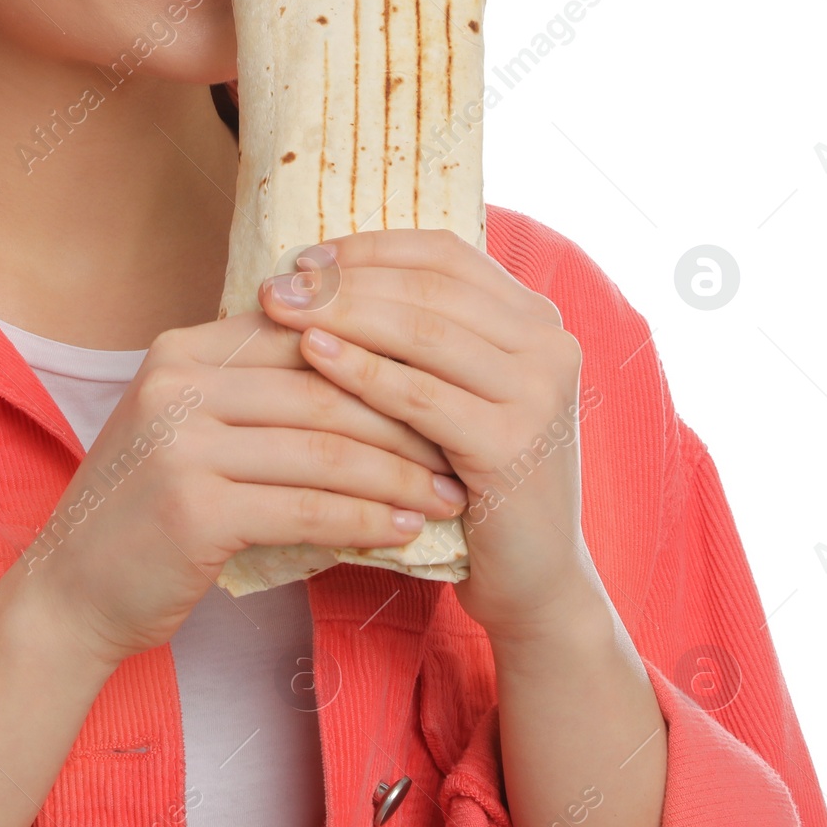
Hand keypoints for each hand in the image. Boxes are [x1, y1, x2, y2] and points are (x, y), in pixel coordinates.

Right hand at [24, 306, 470, 667]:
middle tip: (461, 442)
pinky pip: (306, 508)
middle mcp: (177, 382)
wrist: (72, 589)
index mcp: (182, 350)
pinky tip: (403, 531)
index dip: (376, 357)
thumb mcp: (190, 425)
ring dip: (398, 475)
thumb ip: (254, 390)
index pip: (302, 334)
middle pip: (321, 387)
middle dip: (403, 418)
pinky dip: (364, 520)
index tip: (436, 385)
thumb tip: (365, 367)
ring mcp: (180, 444)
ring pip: (323, 448)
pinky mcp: (192, 509)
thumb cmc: (147, 508)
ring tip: (447, 494)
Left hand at [256, 229, 600, 640]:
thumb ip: (412, 330)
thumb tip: (314, 273)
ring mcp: (539, 392)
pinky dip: (361, 370)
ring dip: (342, 316)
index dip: (368, 250)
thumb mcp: (451, 387)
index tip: (304, 259)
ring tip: (281, 311)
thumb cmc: (468, 472)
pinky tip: (312, 355)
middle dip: (344, 281)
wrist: (530, 576)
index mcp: (534, 317)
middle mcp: (549, 343)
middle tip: (277, 284)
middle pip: (428, 287)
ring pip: (423, 333)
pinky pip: (420, 396)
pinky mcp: (514, 445)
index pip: (442, 253)